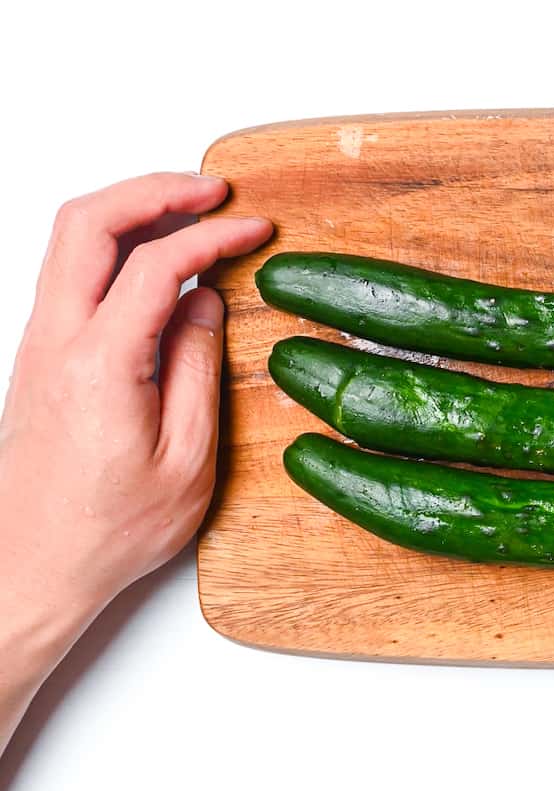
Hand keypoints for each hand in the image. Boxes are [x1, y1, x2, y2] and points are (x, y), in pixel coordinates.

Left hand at [0, 172, 271, 752]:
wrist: (29, 569)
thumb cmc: (108, 532)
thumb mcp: (187, 461)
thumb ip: (198, 370)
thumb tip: (205, 303)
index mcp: (100, 365)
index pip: (158, 264)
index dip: (213, 235)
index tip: (255, 228)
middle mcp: (55, 342)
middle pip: (87, 222)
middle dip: (153, 190)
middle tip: (211, 190)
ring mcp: (39, 346)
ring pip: (68, 241)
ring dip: (128, 212)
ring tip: (187, 212)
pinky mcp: (39, 358)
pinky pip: (69, 274)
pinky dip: (113, 247)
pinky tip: (153, 262)